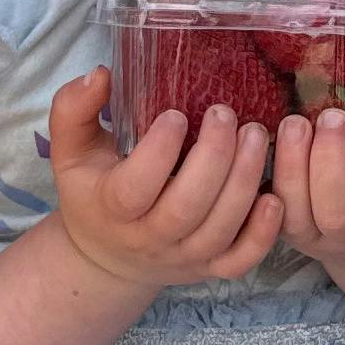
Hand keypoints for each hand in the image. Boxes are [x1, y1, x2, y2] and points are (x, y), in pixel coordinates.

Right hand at [48, 70, 282, 293]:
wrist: (107, 257)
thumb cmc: (93, 192)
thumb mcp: (71, 152)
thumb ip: (74, 110)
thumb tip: (100, 75)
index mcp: (111, 209)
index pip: (134, 189)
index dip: (158, 152)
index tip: (176, 114)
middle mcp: (148, 239)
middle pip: (186, 208)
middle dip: (213, 158)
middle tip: (226, 114)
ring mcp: (183, 257)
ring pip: (220, 229)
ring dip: (244, 180)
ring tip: (256, 134)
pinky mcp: (211, 268)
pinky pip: (242, 260)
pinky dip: (263, 233)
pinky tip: (273, 195)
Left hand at [270, 92, 344, 278]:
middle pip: (338, 213)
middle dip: (331, 163)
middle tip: (333, 116)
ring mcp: (316, 236)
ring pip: (296, 213)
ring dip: (291, 166)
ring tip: (296, 122)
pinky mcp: (284, 228)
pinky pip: (267, 210)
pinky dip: (265, 176)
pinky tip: (266, 137)